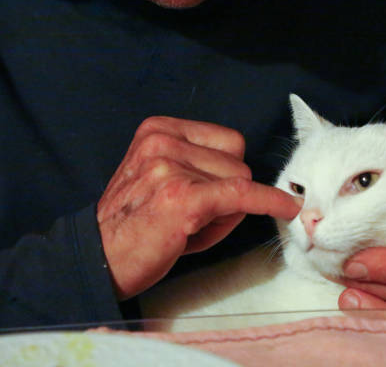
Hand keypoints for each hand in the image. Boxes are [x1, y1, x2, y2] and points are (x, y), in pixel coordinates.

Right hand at [97, 116, 299, 299]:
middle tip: (195, 217)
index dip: (229, 169)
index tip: (222, 189)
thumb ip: (198, 165)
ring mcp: (172, 166)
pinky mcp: (184, 196)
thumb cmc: (135, 222)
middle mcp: (164, 141)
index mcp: (158, 129)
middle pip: (237, 160)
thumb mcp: (160, 176)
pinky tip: (287, 208)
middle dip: (228, 190)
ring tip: (189, 226)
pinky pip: (243, 194)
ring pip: (240, 181)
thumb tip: (251, 179)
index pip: (227, 140)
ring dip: (226, 211)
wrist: (98, 256)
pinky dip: (269, 201)